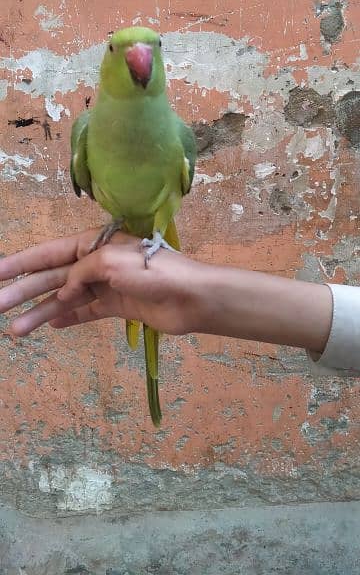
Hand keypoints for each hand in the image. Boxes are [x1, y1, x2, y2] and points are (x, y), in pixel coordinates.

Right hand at [0, 229, 203, 336]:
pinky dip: (67, 318)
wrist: (191, 297)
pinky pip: (85, 312)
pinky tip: (49, 326)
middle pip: (52, 277)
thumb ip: (80, 273)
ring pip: (65, 299)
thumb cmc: (153, 271)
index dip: (20, 263)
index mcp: (93, 243)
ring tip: (16, 331)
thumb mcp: (110, 262)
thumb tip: (63, 293)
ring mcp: (106, 286)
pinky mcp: (117, 307)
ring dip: (40, 312)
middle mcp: (96, 262)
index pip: (48, 253)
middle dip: (23, 290)